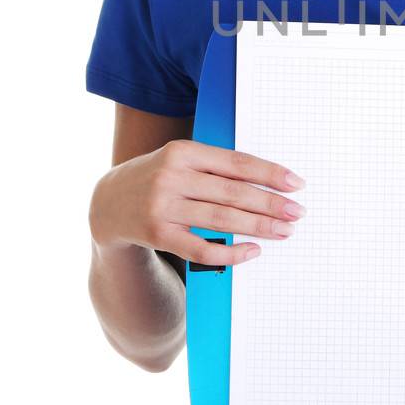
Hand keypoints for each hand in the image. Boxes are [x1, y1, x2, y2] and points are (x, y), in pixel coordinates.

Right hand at [89, 139, 305, 268]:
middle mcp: (171, 176)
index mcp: (182, 151)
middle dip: (270, 204)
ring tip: (284, 231)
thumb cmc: (157, 179)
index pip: (236, 162)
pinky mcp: (157, 235)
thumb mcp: (180, 162)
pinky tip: (253, 251)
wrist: (106, 204)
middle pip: (233, 192)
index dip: (269, 174)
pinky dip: (231, 253)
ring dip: (258, 227)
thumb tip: (267, 184)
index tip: (296, 184)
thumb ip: (215, 168)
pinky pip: (201, 248)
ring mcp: (162, 207)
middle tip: (297, 213)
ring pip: (222, 219)